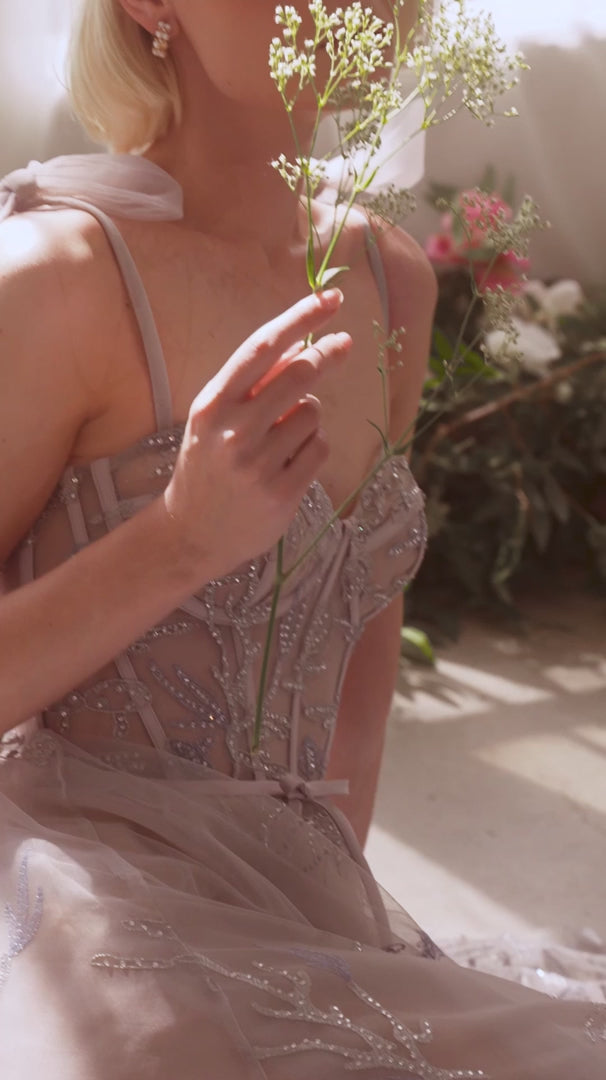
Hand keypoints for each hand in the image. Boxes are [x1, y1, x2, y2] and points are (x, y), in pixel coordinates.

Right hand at [162, 289, 350, 580]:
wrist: (189, 534)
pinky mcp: (281, 493)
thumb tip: (302, 345)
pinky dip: (313, 449)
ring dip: (309, 417)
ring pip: (312, 414)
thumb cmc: (206, 466)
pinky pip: (319, 449)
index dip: (301, 318)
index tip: (332, 298)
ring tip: (283, 439)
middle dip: (326, 355)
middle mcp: (233, 431)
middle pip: (300, 375)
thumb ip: (251, 384)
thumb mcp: (213, 418)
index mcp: (212, 404)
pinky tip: (288, 465)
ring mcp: (258, 464)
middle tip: (343, 345)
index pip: (263, 347)